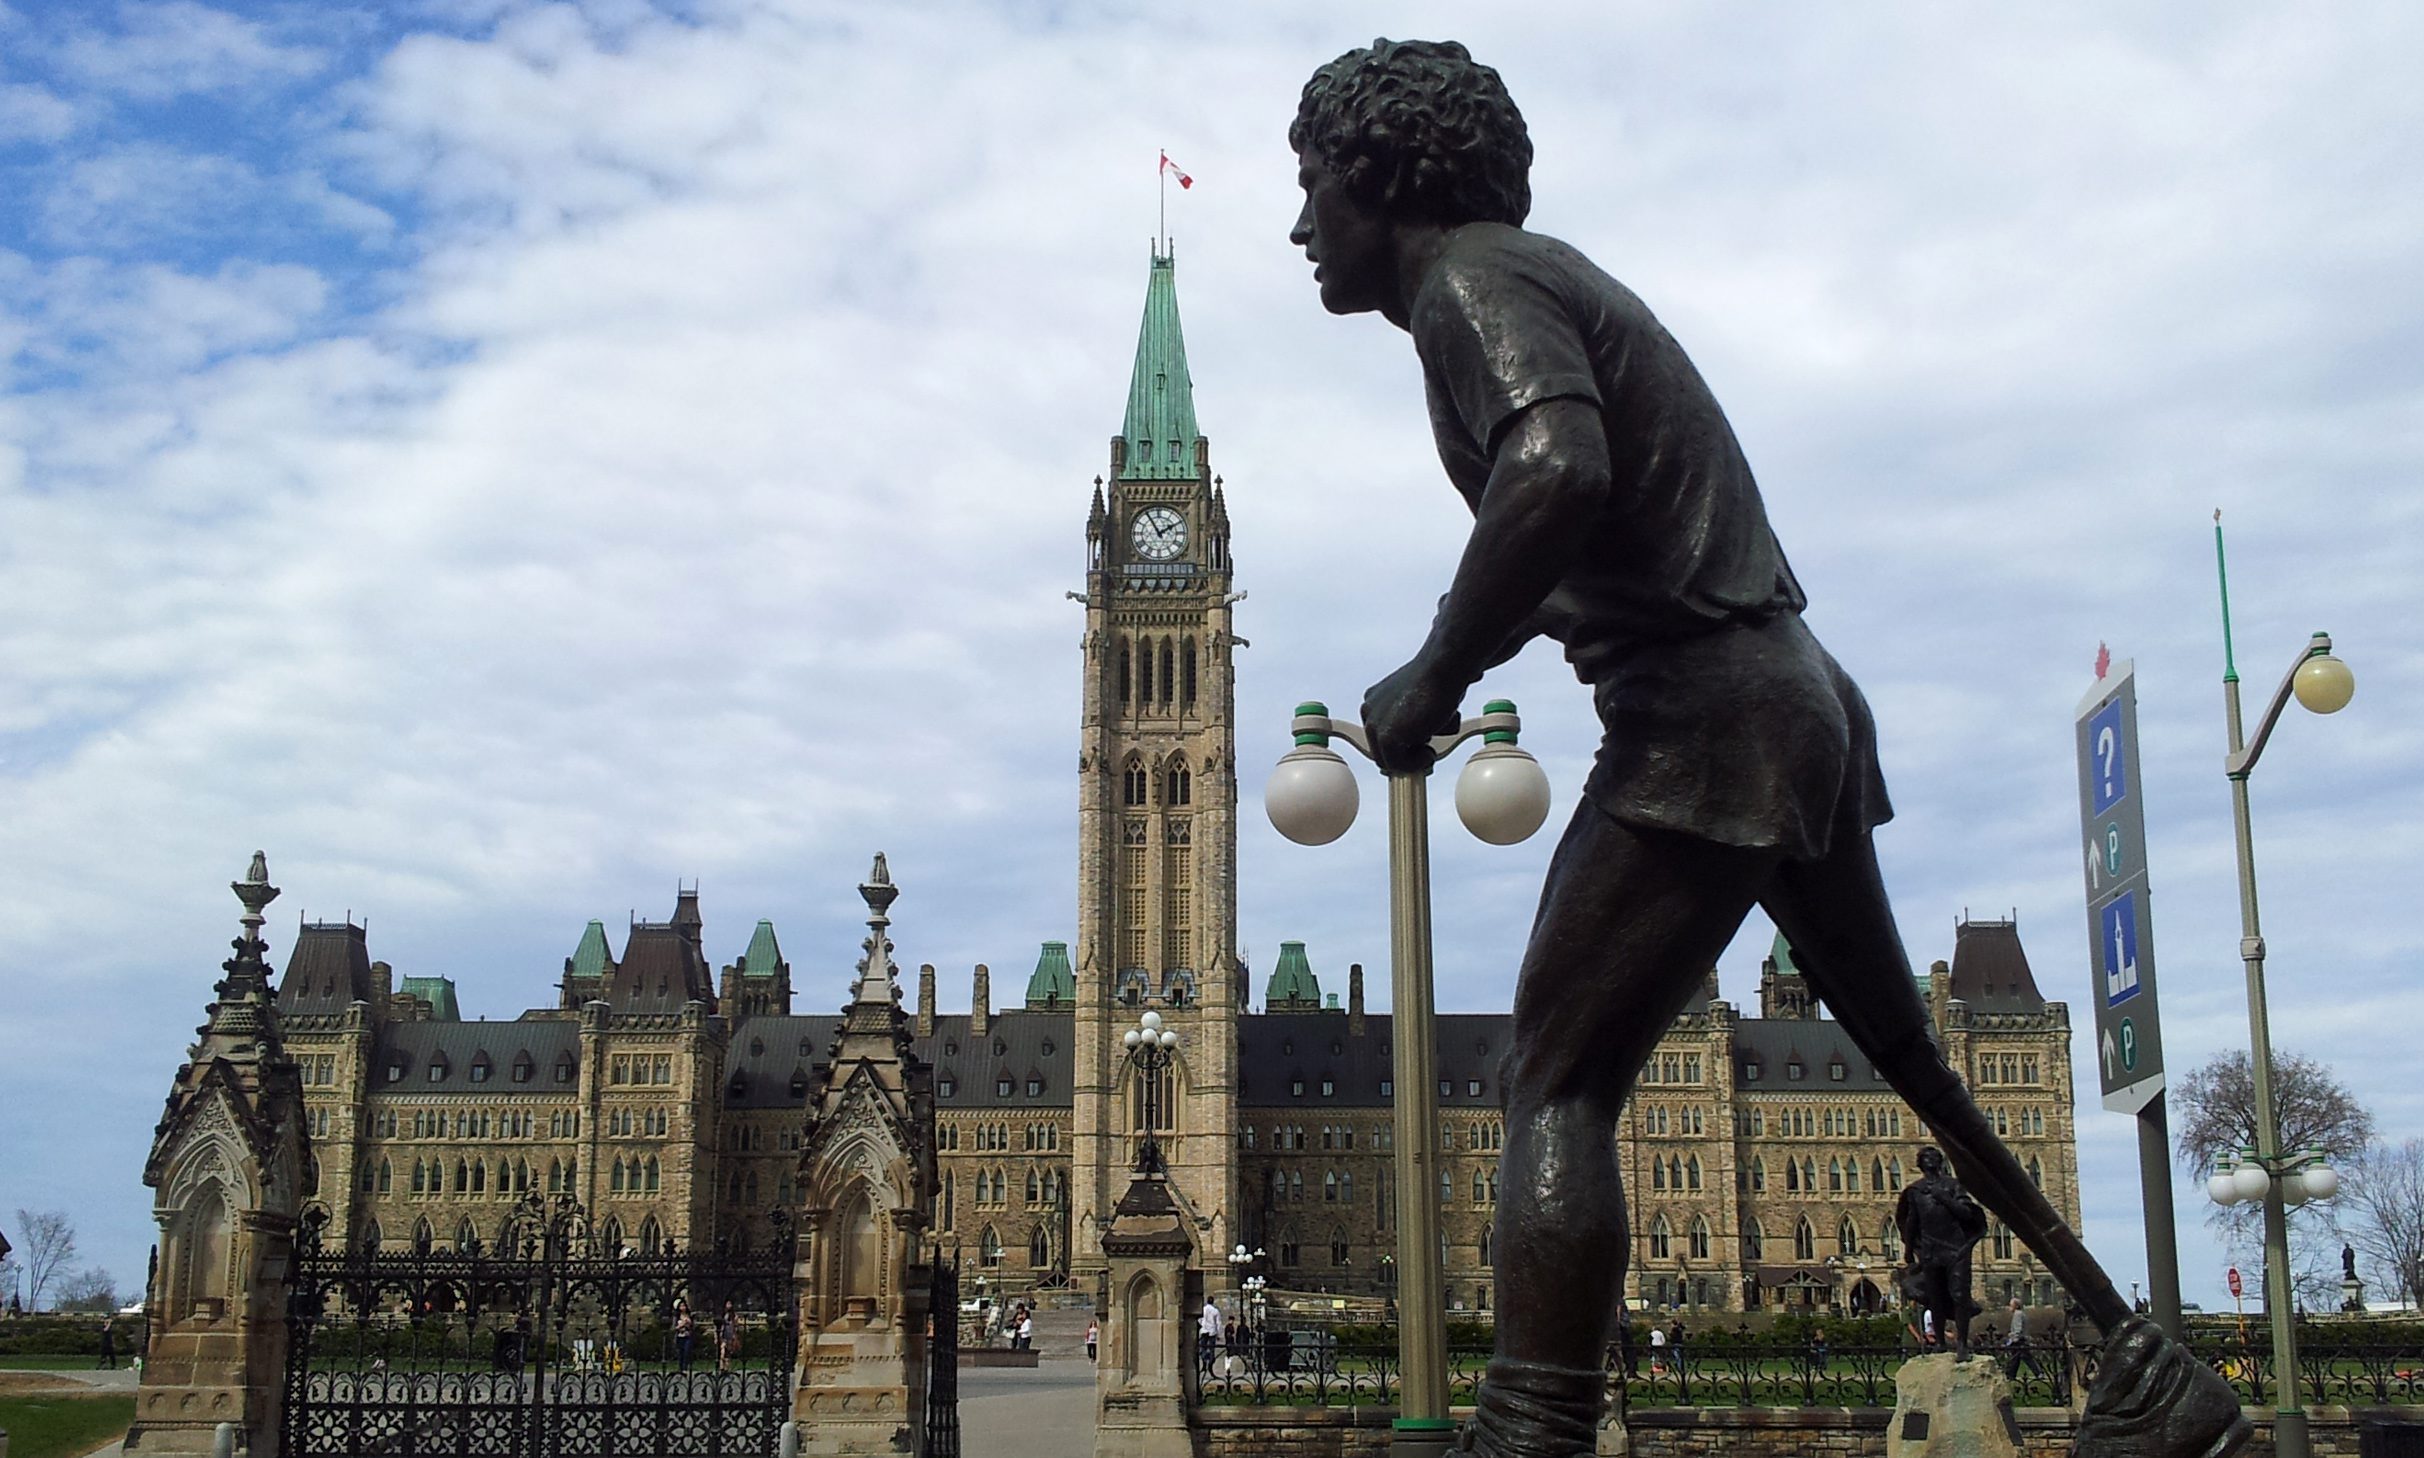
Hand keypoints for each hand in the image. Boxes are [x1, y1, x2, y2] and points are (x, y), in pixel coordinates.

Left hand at [1361, 657, 1460, 775]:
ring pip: (1389, 760)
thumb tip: (1418, 739)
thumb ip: (1410, 720)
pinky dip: (1416, 764)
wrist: (1443, 669)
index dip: (1402, 744)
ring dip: (1412, 759)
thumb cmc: (1438, 680)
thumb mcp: (1418, 702)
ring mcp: (1375, 724)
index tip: (1418, 747)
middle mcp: (1370, 710)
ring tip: (1429, 748)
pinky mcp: (1386, 737)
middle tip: (1427, 751)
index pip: (1380, 734)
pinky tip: (1429, 751)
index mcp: (1375, 700)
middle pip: (1382, 749)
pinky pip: (1398, 766)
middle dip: (1406, 753)